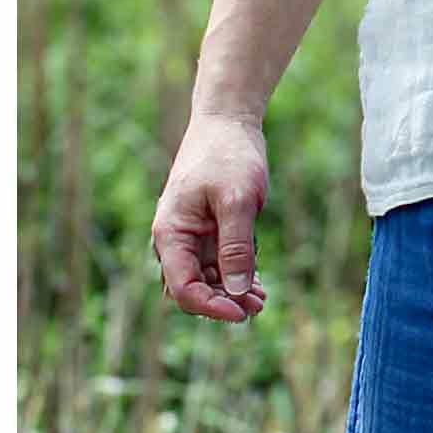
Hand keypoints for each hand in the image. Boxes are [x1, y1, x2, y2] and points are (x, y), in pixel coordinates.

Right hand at [149, 113, 270, 323]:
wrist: (229, 121)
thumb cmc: (228, 155)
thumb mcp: (238, 201)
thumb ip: (236, 246)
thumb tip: (237, 291)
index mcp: (171, 234)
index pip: (182, 287)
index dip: (209, 306)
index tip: (241, 312)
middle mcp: (176, 239)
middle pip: (192, 288)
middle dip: (222, 303)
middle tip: (258, 307)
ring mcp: (193, 235)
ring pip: (207, 279)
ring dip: (231, 292)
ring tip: (262, 301)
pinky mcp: (211, 229)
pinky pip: (219, 263)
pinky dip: (236, 275)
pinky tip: (259, 285)